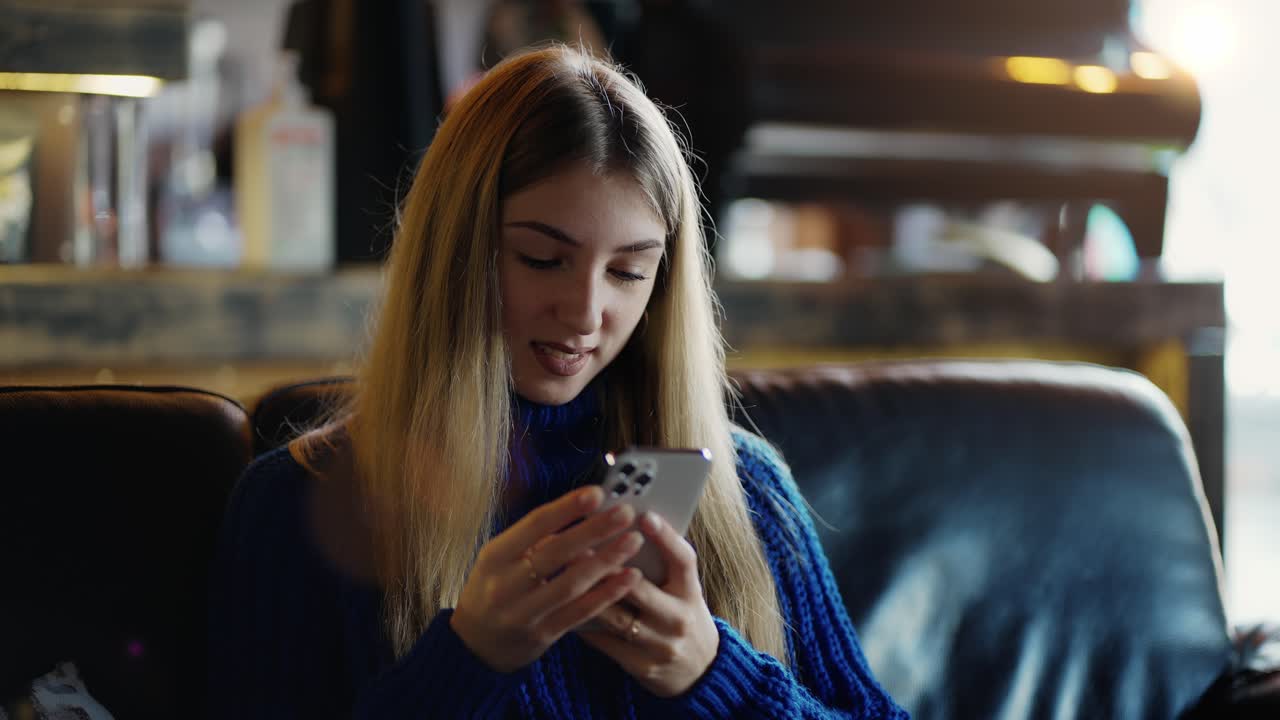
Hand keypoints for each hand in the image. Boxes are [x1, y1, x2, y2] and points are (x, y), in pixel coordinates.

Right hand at [450, 486, 644, 671]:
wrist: (475, 645)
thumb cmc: (494, 588)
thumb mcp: (500, 559)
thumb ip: (532, 539)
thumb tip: (579, 510)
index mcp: (495, 556)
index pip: (534, 525)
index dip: (567, 507)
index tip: (597, 493)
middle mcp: (506, 584)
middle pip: (556, 553)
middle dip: (594, 530)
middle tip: (625, 513)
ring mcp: (524, 613)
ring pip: (571, 584)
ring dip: (607, 561)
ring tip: (633, 540)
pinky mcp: (543, 635)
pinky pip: (580, 613)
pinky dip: (606, 594)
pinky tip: (629, 578)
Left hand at [576, 512, 719, 697]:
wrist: (698, 671)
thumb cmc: (680, 616)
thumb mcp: (683, 590)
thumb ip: (662, 564)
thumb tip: (625, 528)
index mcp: (690, 592)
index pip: (683, 560)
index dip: (665, 537)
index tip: (644, 516)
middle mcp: (679, 619)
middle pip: (639, 588)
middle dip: (608, 566)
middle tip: (581, 544)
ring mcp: (660, 645)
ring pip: (617, 617)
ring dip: (588, 595)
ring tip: (564, 574)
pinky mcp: (641, 666)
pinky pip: (606, 642)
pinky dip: (584, 624)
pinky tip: (564, 608)